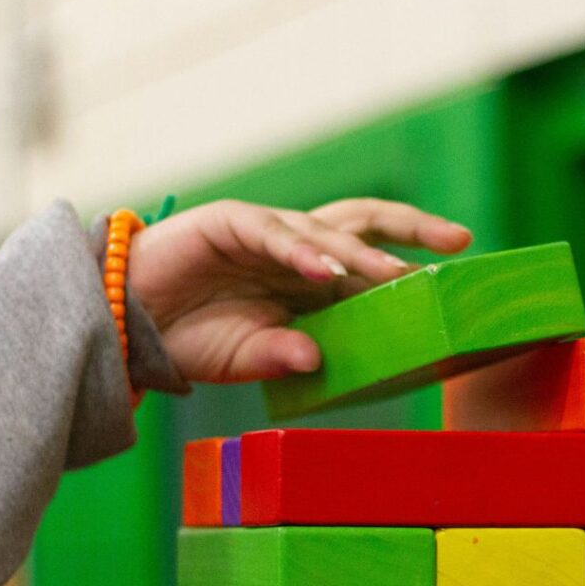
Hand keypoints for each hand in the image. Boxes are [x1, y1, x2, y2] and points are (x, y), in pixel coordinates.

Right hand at [127, 198, 471, 382]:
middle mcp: (296, 249)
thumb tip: (317, 362)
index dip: (408, 268)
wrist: (126, 321)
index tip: (454, 281)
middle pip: (364, 224)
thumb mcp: (247, 356)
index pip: (368, 263)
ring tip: (395, 275)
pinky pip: (273, 235)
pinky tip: (327, 272)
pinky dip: (301, 252)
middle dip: (412, 229)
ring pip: (326, 229)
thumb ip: (282, 357)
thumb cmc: (189, 338)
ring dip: (361, 253)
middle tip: (459, 240)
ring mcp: (266, 233)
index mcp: (307, 278)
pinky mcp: (230, 223)